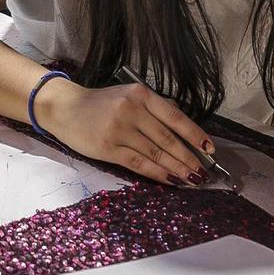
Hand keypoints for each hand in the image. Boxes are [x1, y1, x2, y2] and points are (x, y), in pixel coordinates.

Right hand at [36, 77, 218, 185]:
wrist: (64, 108)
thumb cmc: (99, 104)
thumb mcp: (128, 96)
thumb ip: (154, 108)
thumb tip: (184, 128)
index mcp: (140, 94)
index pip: (174, 117)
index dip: (194, 135)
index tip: (209, 149)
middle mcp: (131, 109)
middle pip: (167, 139)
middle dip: (189, 158)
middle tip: (203, 172)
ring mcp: (119, 129)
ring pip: (156, 153)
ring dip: (177, 168)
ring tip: (192, 180)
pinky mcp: (108, 147)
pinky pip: (139, 163)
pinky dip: (158, 174)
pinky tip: (170, 180)